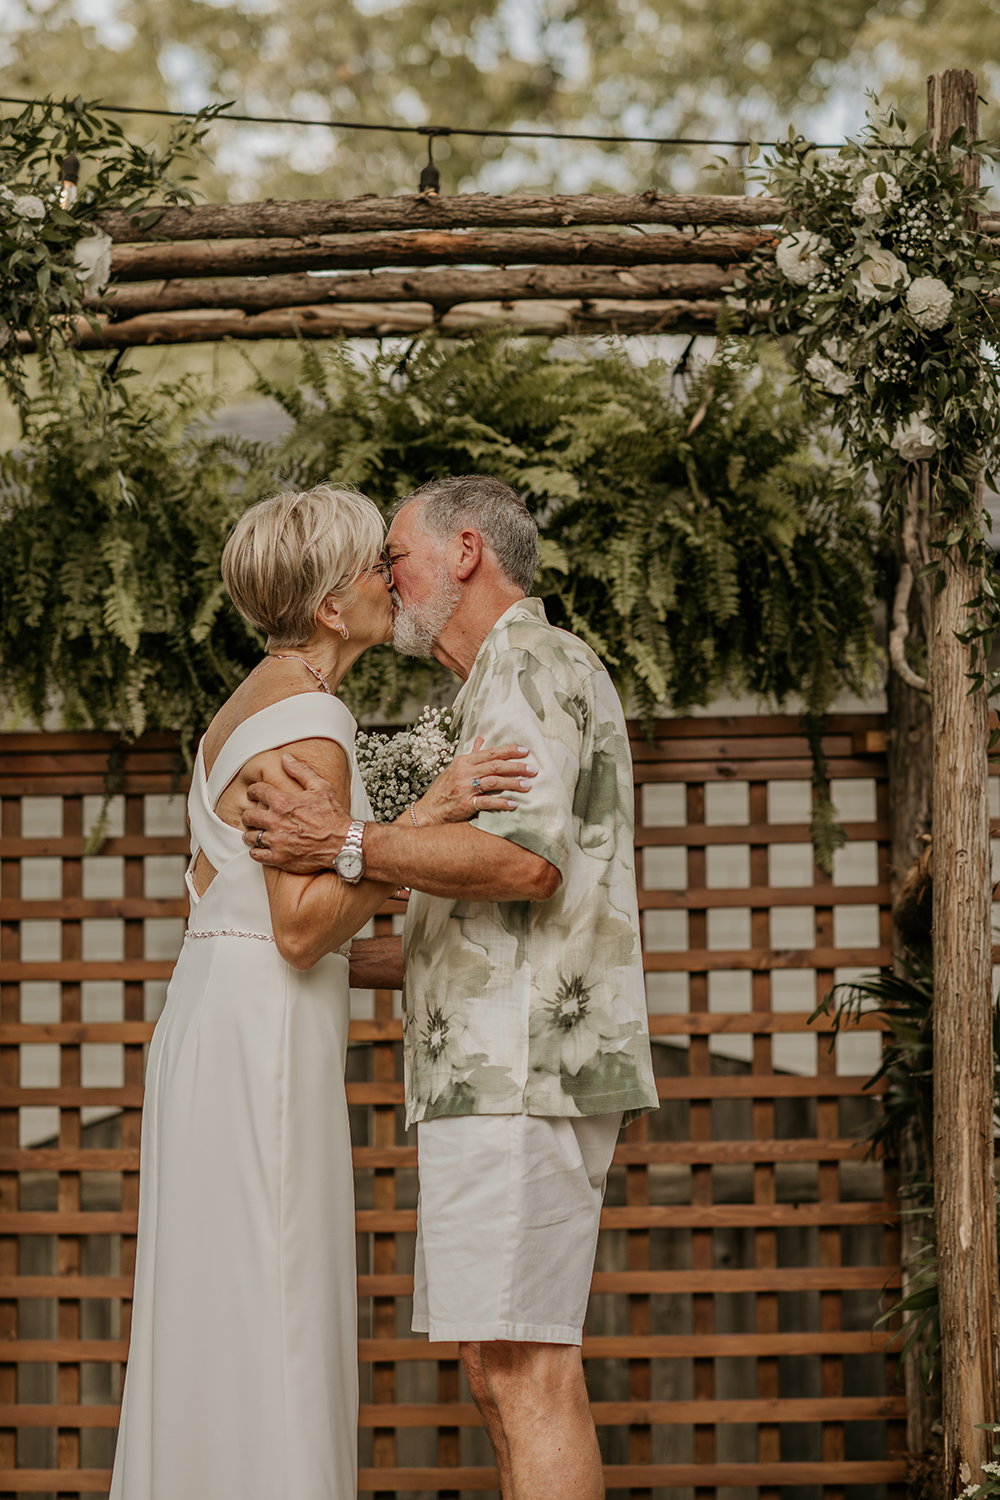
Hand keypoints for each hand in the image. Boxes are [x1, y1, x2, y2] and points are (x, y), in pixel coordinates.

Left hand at [241, 753, 350, 871]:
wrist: (342, 843)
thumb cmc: (333, 816)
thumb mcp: (320, 787)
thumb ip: (301, 771)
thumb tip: (286, 758)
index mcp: (283, 802)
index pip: (256, 791)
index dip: (252, 790)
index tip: (253, 793)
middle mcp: (276, 821)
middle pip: (249, 816)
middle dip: (249, 814)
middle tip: (253, 815)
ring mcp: (276, 841)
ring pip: (250, 836)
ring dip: (251, 833)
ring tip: (255, 832)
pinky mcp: (279, 858)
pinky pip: (256, 854)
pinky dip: (256, 851)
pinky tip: (261, 848)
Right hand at [414, 737, 536, 825]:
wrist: (429, 811)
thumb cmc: (444, 790)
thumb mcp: (455, 768)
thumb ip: (471, 754)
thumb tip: (481, 738)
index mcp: (464, 761)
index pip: (491, 753)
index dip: (509, 751)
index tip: (526, 751)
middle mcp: (464, 772)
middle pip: (495, 766)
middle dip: (516, 767)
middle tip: (533, 769)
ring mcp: (464, 788)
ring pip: (493, 782)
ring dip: (513, 783)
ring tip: (528, 786)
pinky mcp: (465, 804)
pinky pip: (487, 801)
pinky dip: (501, 802)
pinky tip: (514, 804)